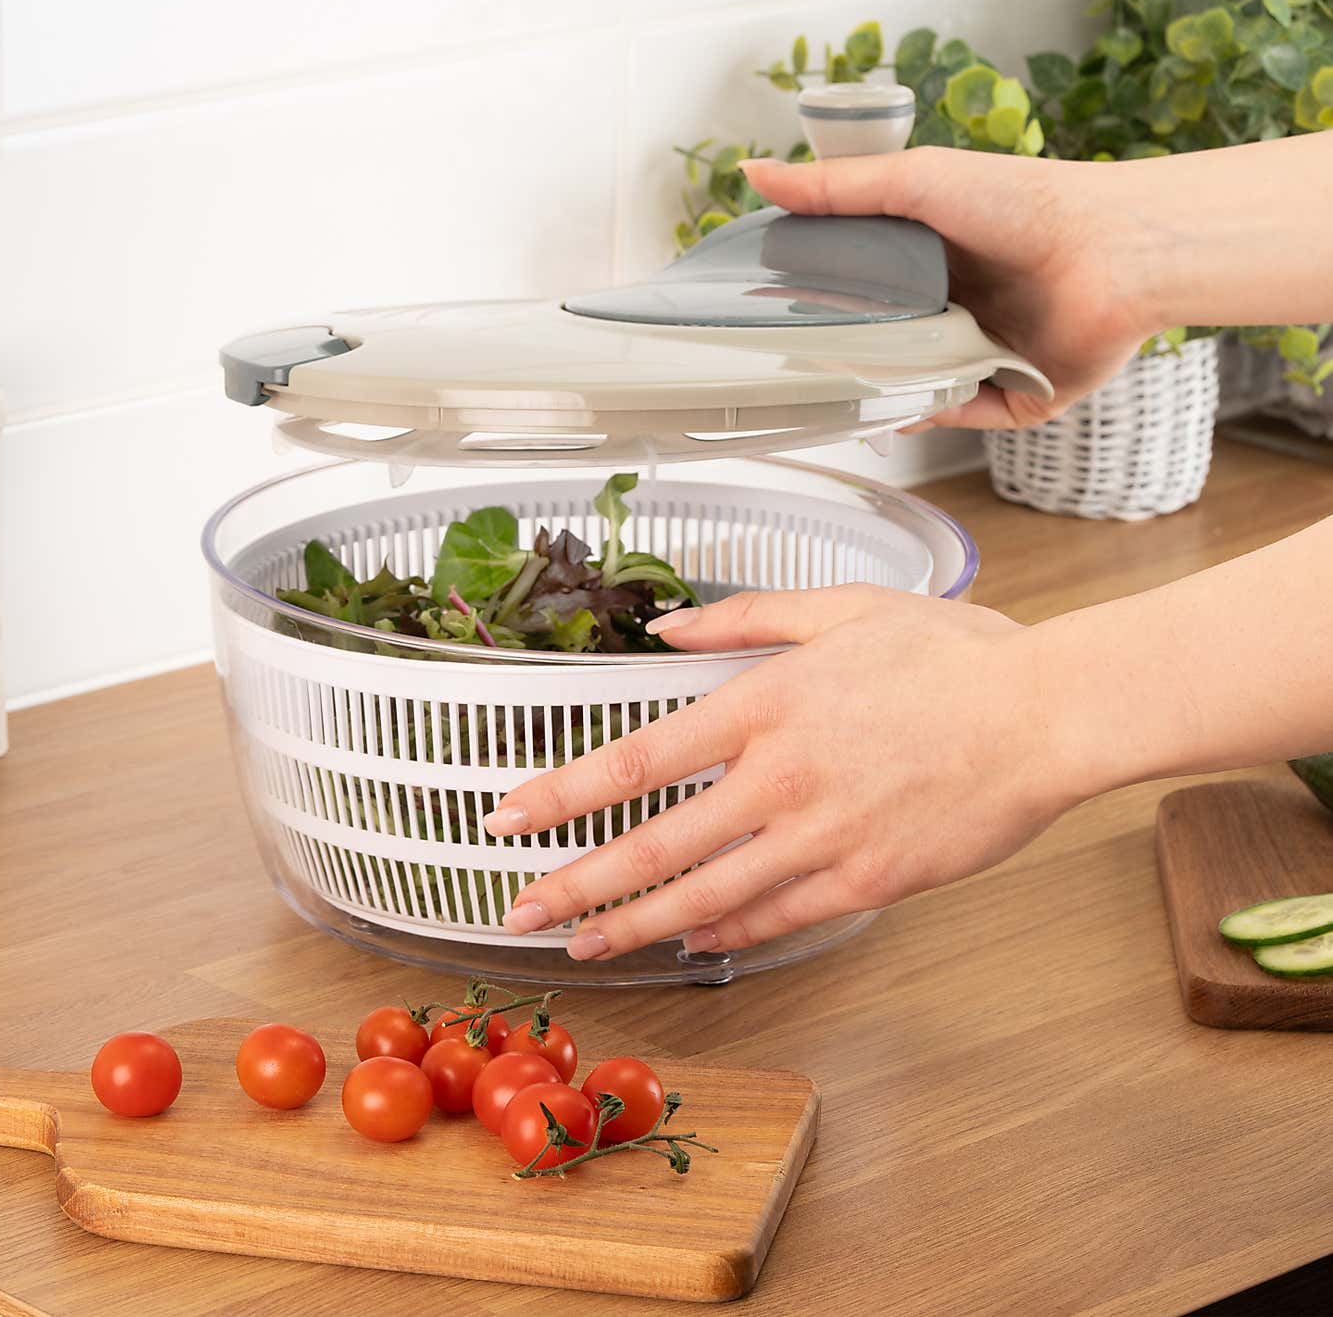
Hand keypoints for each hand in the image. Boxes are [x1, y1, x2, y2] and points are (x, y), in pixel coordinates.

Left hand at [485, 587, 1093, 960]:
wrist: (1047, 714)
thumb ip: (746, 618)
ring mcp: (823, 839)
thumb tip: (667, 628)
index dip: (561, 795)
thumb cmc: (952, 656)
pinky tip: (689, 943)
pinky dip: (725, 933)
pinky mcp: (867, 882)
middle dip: (576, 884)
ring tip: (580, 945)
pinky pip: (778, 917)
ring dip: (633, 926)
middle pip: (655, 846)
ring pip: (706, 898)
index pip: (636, 760)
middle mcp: (780, 779)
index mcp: (766, 705)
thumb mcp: (843, 608)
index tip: (507, 818)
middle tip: (517, 911)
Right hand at [740, 149, 1154, 429]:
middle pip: (884, 343)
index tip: (769, 312)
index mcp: (933, 259)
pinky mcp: (1017, 398)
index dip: (818, 300)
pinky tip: (908, 409)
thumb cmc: (1022, 203)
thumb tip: (751, 172)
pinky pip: (961, 415)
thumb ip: (835, 188)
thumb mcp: (914, 185)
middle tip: (795, 363)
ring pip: (917, 387)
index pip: (860, 287)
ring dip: (886, 390)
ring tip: (845, 391)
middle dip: (846, 356)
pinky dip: (935, 414)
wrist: (1112, 252)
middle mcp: (957, 308)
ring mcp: (987, 356)